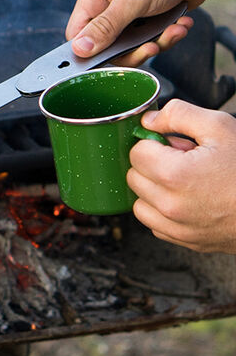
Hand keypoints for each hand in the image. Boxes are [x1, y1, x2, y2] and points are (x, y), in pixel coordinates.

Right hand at [65, 0, 222, 64]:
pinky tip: (180, 24)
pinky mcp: (147, 20)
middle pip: (106, 46)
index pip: (78, 34)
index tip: (110, 58)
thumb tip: (79, 50)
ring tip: (175, 30)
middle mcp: (107, 6)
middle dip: (133, 50)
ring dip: (156, 43)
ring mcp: (128, 14)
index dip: (90, 50)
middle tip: (152, 47)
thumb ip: (105, 27)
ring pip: (130, 47)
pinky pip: (149, 41)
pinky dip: (167, 37)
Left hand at [128, 99, 235, 252]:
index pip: (136, 152)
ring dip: (154, 190)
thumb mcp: (221, 128)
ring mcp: (175, 226)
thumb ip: (179, 115)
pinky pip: (154, 223)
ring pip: (139, 202)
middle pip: (135, 176)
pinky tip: (186, 200)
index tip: (173, 146)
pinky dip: (163, 212)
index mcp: (174, 175)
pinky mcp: (183, 240)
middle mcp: (169, 205)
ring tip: (185, 182)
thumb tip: (149, 120)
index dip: (155, 143)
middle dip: (153, 165)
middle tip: (184, 162)